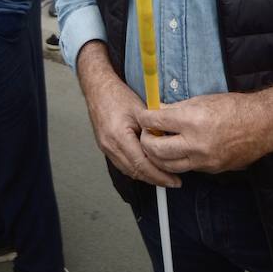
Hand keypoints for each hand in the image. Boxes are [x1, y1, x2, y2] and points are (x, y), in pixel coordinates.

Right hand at [76, 42, 178, 188]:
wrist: (98, 89)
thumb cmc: (118, 96)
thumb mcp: (141, 110)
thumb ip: (153, 129)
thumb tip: (170, 145)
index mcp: (119, 136)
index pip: (142, 164)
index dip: (159, 175)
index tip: (174, 180)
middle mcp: (110, 146)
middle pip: (135, 172)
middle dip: (155, 179)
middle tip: (172, 182)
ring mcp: (105, 148)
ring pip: (128, 171)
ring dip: (146, 176)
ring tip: (163, 177)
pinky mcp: (105, 147)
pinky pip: (122, 164)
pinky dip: (136, 169)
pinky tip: (148, 167)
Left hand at [136, 81, 272, 174]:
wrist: (262, 125)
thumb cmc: (234, 108)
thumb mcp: (202, 100)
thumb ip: (177, 108)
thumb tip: (157, 111)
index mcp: (192, 120)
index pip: (155, 121)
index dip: (144, 118)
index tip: (141, 116)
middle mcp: (196, 143)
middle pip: (156, 149)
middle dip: (146, 142)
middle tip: (146, 134)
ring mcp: (203, 159)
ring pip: (168, 165)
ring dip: (158, 156)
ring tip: (157, 145)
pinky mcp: (211, 169)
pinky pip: (187, 168)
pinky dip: (177, 161)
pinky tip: (177, 152)